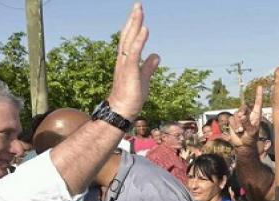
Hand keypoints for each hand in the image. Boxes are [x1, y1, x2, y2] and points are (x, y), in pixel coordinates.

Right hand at [106, 3, 160, 119]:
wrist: (122, 111)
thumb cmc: (131, 97)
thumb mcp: (144, 79)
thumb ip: (149, 67)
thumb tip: (156, 55)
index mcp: (126, 61)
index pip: (130, 40)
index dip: (134, 26)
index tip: (138, 14)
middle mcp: (123, 60)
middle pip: (128, 36)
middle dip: (133, 20)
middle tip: (138, 5)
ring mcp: (125, 65)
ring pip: (129, 40)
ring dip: (135, 25)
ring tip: (139, 11)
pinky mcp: (129, 71)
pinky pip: (134, 53)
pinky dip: (139, 40)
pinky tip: (145, 29)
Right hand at [228, 86, 263, 148]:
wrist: (243, 145)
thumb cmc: (251, 138)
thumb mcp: (251, 131)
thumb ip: (247, 123)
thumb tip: (241, 115)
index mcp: (256, 115)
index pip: (258, 103)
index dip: (259, 95)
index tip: (260, 87)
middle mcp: (248, 114)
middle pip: (243, 107)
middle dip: (241, 113)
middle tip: (242, 118)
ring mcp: (240, 117)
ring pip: (236, 115)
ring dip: (237, 123)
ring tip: (241, 131)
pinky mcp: (233, 121)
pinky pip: (231, 119)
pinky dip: (233, 125)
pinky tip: (237, 131)